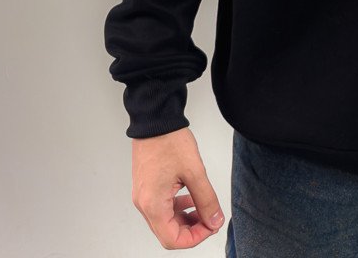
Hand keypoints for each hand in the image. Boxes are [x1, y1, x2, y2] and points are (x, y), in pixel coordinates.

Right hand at [131, 128, 224, 248]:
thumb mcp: (195, 172)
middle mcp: (143, 204)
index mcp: (152, 204)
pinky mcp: (146, 187)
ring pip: (165, 220)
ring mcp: (143, 195)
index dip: (195, 238)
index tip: (211, 226)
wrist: (155, 119)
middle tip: (210, 217)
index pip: (172, 240)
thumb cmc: (170, 141)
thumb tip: (214, 220)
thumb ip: (206, 200)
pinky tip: (191, 197)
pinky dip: (177, 207)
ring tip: (203, 207)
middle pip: (168, 233)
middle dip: (192, 229)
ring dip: (185, 219)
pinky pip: (161, 207)